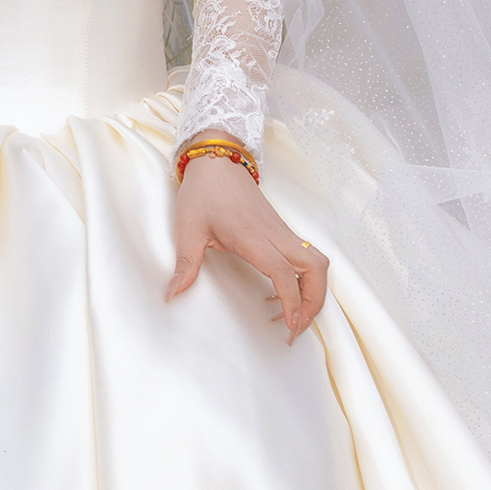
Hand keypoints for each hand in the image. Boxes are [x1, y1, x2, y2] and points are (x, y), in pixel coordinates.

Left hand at [165, 137, 327, 342]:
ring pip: (317, 262)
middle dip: (314, 302)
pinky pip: (307, 257)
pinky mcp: (282, 231)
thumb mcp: (188, 229)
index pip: (283, 273)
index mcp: (252, 236)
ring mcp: (282, 232)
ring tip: (294, 316)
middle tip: (296, 328)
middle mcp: (275, 234)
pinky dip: (306, 279)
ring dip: (315, 291)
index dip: (291, 302)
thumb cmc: (203, 192)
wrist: (217, 161)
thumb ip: (185, 264)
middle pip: (315, 269)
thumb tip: (173, 294)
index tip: (288, 326)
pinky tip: (283, 293)